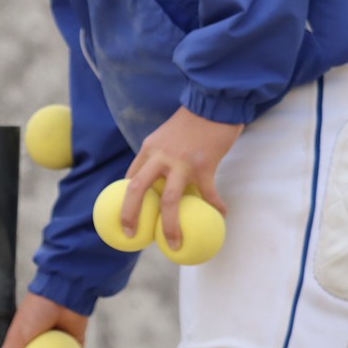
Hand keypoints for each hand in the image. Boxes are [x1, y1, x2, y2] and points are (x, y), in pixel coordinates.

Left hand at [124, 107, 241, 248]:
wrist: (214, 103)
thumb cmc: (193, 121)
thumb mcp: (168, 134)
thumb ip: (161, 154)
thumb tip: (162, 180)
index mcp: (149, 148)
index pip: (131, 177)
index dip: (126, 199)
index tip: (127, 218)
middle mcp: (160, 156)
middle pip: (138, 189)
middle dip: (130, 215)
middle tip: (131, 235)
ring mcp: (181, 161)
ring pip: (169, 200)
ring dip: (170, 226)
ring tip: (174, 245)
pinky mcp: (203, 165)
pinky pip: (208, 193)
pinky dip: (215, 206)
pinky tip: (222, 214)